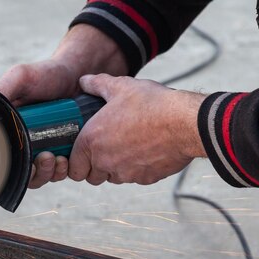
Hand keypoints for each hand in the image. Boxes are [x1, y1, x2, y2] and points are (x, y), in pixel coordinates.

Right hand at [0, 24, 128, 187]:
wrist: (79, 73)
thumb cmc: (47, 74)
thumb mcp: (21, 77)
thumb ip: (3, 89)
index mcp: (11, 130)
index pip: (6, 159)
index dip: (15, 168)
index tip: (26, 162)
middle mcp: (26, 142)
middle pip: (25, 173)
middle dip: (36, 173)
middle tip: (47, 158)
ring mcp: (46, 147)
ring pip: (44, 175)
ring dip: (51, 173)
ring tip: (59, 160)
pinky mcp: (66, 150)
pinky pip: (63, 170)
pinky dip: (65, 170)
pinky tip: (68, 159)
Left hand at [68, 74, 205, 184]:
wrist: (185, 123)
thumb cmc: (151, 104)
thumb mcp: (121, 87)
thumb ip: (98, 84)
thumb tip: (84, 80)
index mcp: (91, 142)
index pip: (73, 167)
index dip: (78, 161)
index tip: (85, 153)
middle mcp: (105, 162)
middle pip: (92, 176)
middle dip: (95, 167)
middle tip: (105, 150)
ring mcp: (125, 173)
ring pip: (113, 178)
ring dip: (115, 168)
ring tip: (127, 147)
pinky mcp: (145, 178)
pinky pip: (135, 178)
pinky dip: (137, 169)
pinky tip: (146, 150)